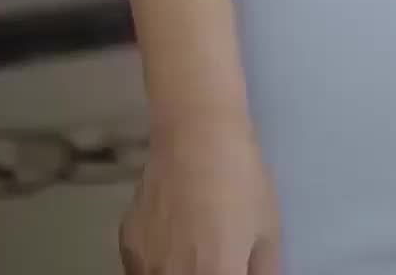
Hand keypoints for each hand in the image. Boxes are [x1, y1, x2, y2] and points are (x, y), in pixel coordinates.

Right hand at [119, 117, 278, 274]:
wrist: (197, 134)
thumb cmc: (240, 179)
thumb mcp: (268, 229)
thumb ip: (263, 271)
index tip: (231, 267)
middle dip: (204, 272)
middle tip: (212, 256)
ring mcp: (146, 266)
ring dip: (177, 272)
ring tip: (192, 248)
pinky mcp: (127, 246)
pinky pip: (142, 269)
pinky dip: (157, 263)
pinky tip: (171, 236)